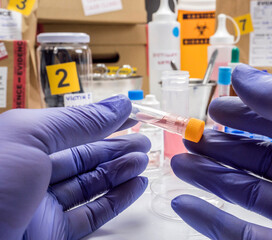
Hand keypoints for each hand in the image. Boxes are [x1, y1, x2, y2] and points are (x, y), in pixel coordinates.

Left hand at [0, 96, 149, 239]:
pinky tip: (135, 186)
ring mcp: (43, 206)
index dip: (103, 120)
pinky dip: (117, 200)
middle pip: (84, 156)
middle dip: (116, 147)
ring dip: (120, 172)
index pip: (71, 128)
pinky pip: (91, 215)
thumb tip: (119, 103)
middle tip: (144, 141)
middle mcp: (32, 173)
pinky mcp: (52, 233)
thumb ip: (79, 121)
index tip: (131, 114)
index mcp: (20, 144)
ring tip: (144, 161)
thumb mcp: (31, 138)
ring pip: (91, 185)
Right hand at [171, 64, 271, 239]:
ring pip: (247, 194)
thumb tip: (242, 75)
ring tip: (180, 162)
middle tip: (193, 135)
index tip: (217, 107)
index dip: (251, 112)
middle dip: (224, 145)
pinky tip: (185, 203)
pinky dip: (209, 220)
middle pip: (263, 158)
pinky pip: (239, 236)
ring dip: (209, 178)